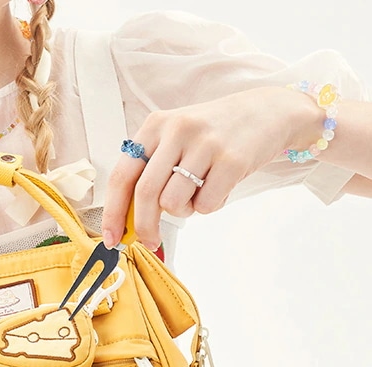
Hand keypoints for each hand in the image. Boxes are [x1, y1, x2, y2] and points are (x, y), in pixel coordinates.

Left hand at [101, 86, 321, 249]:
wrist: (267, 112)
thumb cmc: (211, 136)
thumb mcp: (174, 140)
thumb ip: (149, 173)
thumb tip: (127, 222)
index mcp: (155, 126)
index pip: (122, 175)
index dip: (113, 212)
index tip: (111, 238)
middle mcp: (177, 130)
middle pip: (145, 194)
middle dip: (144, 226)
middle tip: (150, 241)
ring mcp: (206, 143)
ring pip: (174, 203)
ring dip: (183, 212)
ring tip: (197, 193)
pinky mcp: (232, 160)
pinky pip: (205, 206)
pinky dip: (208, 208)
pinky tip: (218, 187)